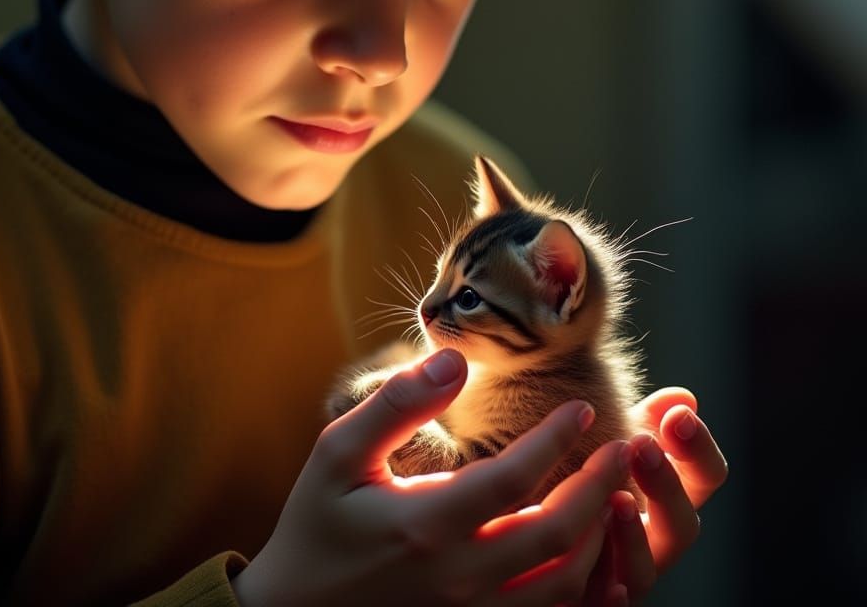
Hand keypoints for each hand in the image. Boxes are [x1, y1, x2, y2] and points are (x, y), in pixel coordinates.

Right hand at [232, 349, 633, 606]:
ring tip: (615, 493)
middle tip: (624, 448)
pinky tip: (591, 548)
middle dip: (599, 487)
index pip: (511, 479)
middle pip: (555, 536)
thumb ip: (395, 403)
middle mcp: (456, 578)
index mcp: (423, 525)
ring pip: (564, 584)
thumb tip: (454, 360)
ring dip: (599, 537)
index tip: (581, 408)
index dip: (555, 440)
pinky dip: (584, 583)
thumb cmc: (319, 522)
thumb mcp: (338, 452)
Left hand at [581, 387, 728, 604]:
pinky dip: (613, 599)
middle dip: (667, 485)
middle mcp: (647, 541)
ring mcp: (618, 576)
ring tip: (616, 500)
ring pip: (644, 572)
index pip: (703, 476)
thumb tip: (683, 396)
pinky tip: (611, 585)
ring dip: (635, 538)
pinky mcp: (583, 601)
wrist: (507, 522)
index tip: (678, 413)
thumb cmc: (563, 468)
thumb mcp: (599, 439)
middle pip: (683, 526)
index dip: (698, 447)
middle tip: (640, 446)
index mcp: (659, 496)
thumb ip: (638, 419)